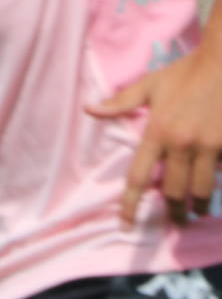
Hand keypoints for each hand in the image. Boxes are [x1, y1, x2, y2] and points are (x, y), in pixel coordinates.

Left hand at [86, 47, 221, 226]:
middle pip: (172, 191)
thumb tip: (89, 110)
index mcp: (157, 131)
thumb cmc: (184, 73)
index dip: (131, 203)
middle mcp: (182, 144)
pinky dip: (216, 182)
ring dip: (197, 204)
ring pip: (200, 190)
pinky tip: (212, 186)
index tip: (126, 224)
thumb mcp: (149, 85)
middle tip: (175, 219)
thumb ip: (121, 102)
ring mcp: (209, 147)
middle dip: (173, 210)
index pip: (139, 176)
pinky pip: (221, 175)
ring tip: (196, 210)